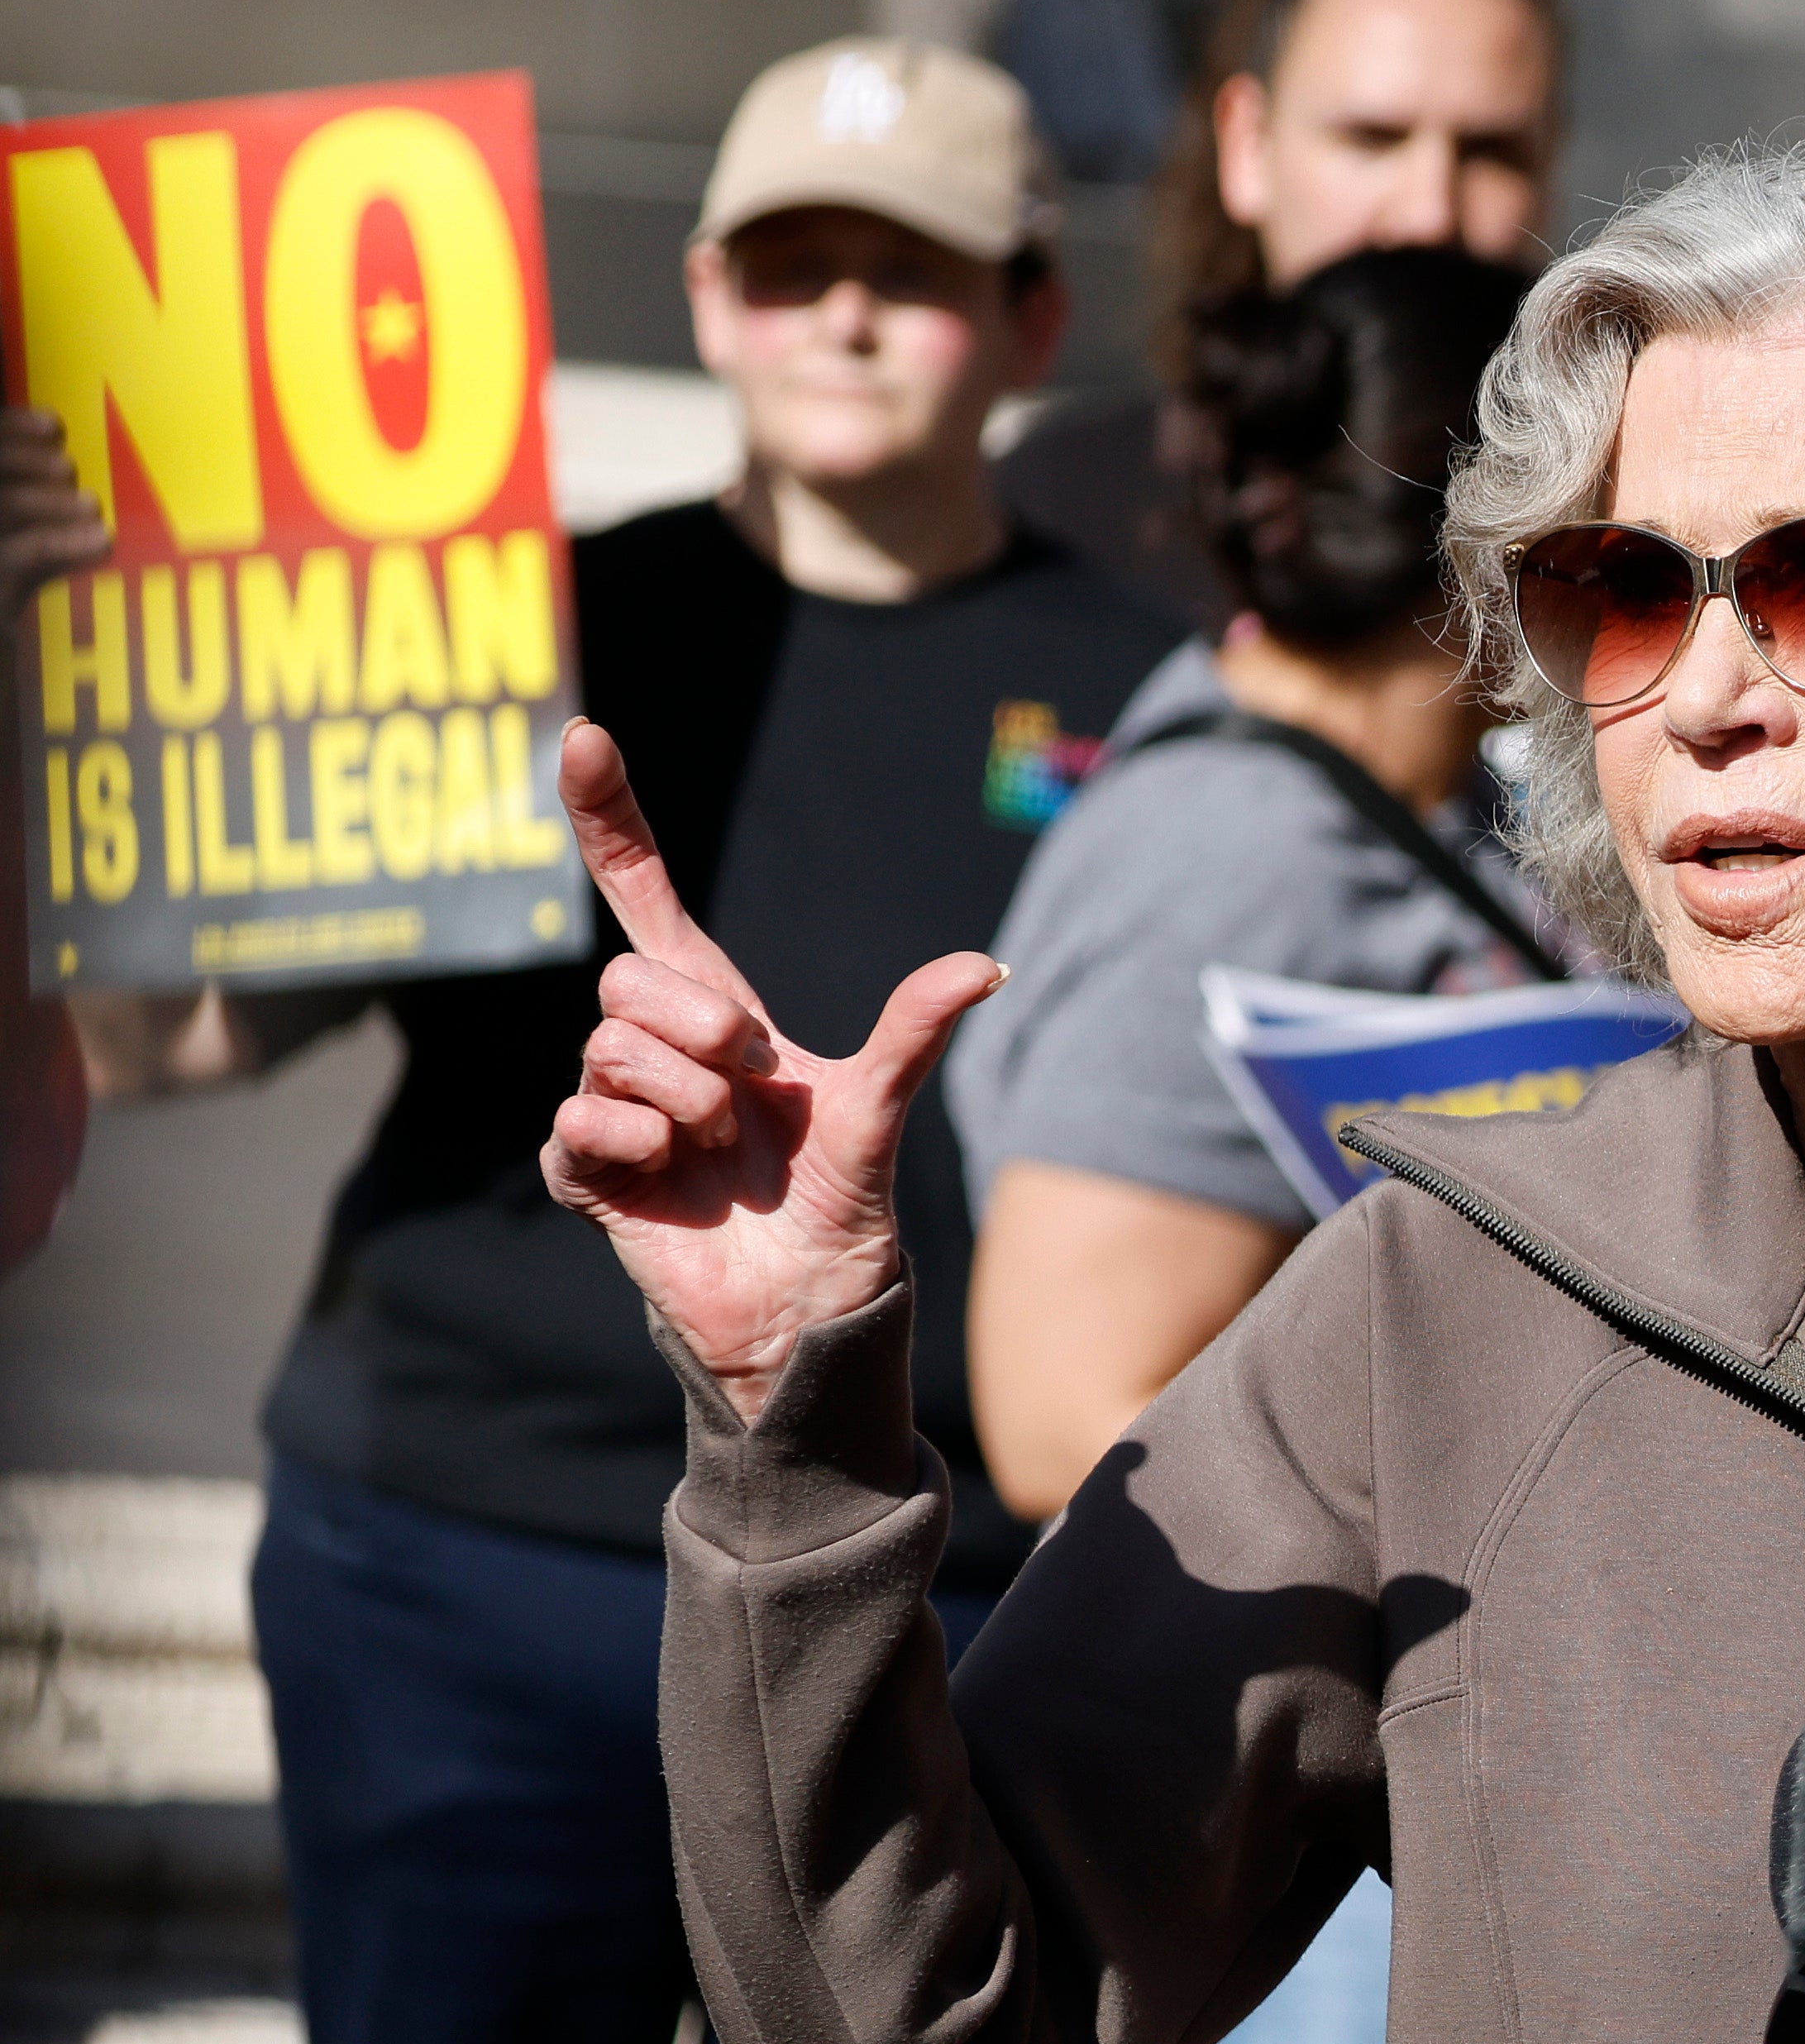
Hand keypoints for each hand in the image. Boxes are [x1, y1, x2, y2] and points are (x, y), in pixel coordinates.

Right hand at [2, 407, 110, 625]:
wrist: (8, 703)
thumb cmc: (18, 639)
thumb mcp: (14, 573)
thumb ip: (28, 528)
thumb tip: (75, 489)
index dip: (5, 430)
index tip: (52, 425)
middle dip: (18, 457)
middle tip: (67, 465)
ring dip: (44, 499)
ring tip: (90, 506)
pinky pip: (16, 554)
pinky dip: (61, 542)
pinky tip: (99, 540)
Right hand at [539, 719, 1004, 1422]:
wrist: (805, 1308)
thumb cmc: (839, 1208)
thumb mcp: (875, 1114)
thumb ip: (912, 1035)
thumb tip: (986, 966)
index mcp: (714, 1014)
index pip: (645, 898)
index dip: (611, 820)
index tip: (583, 735)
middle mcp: (656, 1048)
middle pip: (626, 981)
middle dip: (699, 1031)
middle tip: (748, 1094)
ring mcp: (614, 1106)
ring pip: (607, 1051)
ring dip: (682, 1103)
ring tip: (720, 1154)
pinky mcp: (586, 1172)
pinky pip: (579, 1123)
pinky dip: (635, 1146)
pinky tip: (671, 1179)